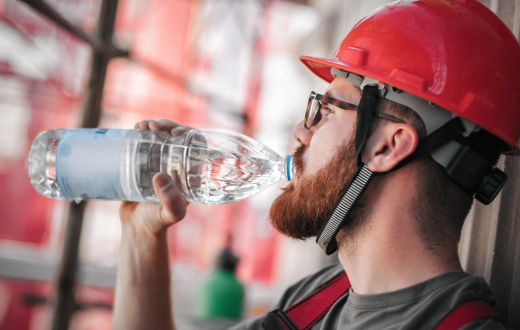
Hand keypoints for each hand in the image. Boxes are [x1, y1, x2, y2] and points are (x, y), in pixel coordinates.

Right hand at [119, 119, 190, 235]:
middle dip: (168, 126)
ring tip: (142, 126)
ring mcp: (161, 163)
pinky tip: (135, 128)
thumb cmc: (158, 223)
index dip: (190, 133)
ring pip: (162, 137)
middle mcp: (178, 165)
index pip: (197, 146)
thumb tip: (161, 176)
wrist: (138, 228)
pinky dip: (142, 132)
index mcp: (191, 173)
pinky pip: (146, 142)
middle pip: (178, 137)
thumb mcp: (169, 214)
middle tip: (154, 126)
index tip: (175, 132)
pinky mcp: (145, 163)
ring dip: (154, 126)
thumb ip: (170, 201)